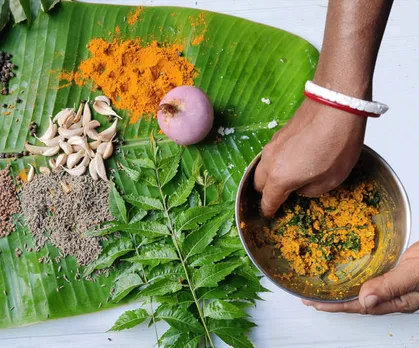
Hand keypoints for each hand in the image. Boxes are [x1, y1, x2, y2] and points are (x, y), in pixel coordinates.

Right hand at [254, 98, 366, 215]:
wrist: (336, 105)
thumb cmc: (336, 145)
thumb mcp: (331, 180)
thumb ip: (310, 191)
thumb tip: (300, 186)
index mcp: (280, 179)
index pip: (267, 201)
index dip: (269, 210)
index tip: (271, 215)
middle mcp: (270, 163)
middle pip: (258, 184)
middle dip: (266, 193)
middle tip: (280, 197)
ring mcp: (272, 146)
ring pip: (262, 168)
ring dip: (270, 177)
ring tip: (287, 178)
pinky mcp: (278, 134)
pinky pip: (270, 155)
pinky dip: (276, 163)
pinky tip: (292, 161)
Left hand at [302, 242, 418, 313]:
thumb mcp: (417, 273)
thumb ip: (392, 286)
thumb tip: (364, 300)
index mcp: (398, 301)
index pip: (360, 306)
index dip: (336, 306)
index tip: (314, 303)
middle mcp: (394, 295)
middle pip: (357, 301)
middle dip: (333, 301)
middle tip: (309, 297)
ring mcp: (394, 284)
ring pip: (362, 290)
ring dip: (341, 290)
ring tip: (322, 288)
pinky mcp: (395, 271)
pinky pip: (370, 277)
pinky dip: (354, 277)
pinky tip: (346, 274)